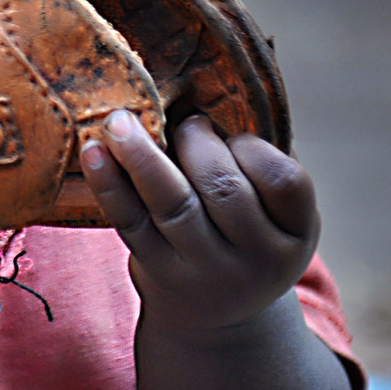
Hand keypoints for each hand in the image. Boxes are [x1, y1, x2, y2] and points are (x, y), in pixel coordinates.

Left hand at [79, 110, 320, 333]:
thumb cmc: (242, 231)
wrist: (215, 313)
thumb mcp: (272, 207)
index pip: (285, 182)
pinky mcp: (159, 272)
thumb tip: (224, 77)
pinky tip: (93, 150)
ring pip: (173, 204)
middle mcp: (259, 259)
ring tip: (120, 120)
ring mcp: (207, 270)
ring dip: (142, 155)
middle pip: (224, 189)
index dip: (253, 146)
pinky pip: (130, 222)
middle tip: (183, 123)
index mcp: (296, 233)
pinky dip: (109, 183)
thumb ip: (259, 156)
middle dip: (195, 143)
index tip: (229, 132)